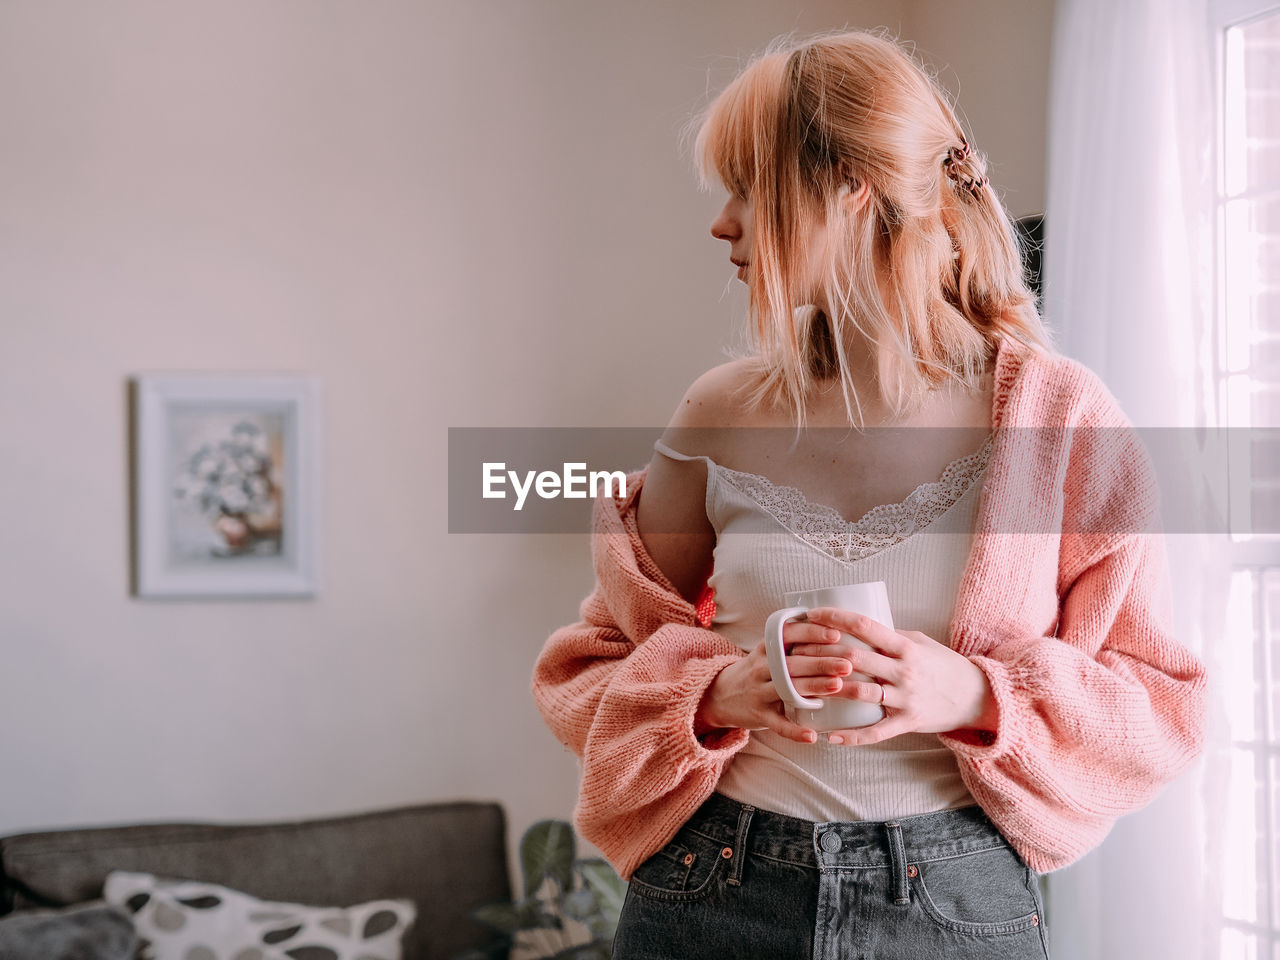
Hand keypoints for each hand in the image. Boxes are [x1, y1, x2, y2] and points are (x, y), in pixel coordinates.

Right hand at [695, 621, 854, 744]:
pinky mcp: (759, 715)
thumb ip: (794, 640)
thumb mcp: (768, 650)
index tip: (836, 634)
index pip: (788, 635)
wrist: (721, 694)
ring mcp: (759, 692)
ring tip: (837, 686)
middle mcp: (761, 667)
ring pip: (787, 689)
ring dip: (812, 687)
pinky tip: (812, 736)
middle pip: (792, 663)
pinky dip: (794, 732)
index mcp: (766, 648)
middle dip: (821, 662)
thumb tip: (836, 626)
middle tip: (847, 664)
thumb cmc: (759, 670)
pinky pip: (778, 724)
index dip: (811, 633)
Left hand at [787, 608, 997, 745]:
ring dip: (829, 689)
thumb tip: (856, 626)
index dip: (835, 618)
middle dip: (822, 653)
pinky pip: (876, 732)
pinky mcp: (907, 723)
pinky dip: (852, 736)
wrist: (978, 697)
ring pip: (861, 692)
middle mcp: (904, 670)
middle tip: (796, 651)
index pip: (865, 625)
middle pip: (855, 658)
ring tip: (803, 687)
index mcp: (905, 646)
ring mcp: (905, 698)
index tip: (811, 614)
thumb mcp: (921, 642)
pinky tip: (830, 736)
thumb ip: (890, 636)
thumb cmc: (944, 666)